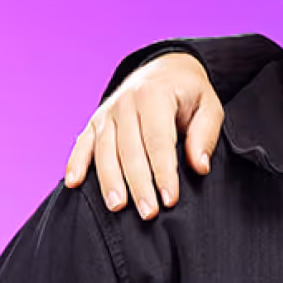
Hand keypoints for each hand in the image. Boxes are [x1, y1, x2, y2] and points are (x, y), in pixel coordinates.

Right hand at [63, 52, 222, 218]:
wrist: (165, 69)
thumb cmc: (189, 94)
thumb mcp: (209, 107)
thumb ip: (205, 136)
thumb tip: (199, 167)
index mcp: (155, 95)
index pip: (158, 141)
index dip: (164, 172)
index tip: (170, 199)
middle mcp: (126, 102)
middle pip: (130, 150)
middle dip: (139, 184)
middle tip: (148, 213)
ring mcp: (107, 112)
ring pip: (105, 150)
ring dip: (110, 181)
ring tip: (117, 207)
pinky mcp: (96, 121)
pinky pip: (83, 143)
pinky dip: (76, 162)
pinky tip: (73, 183)